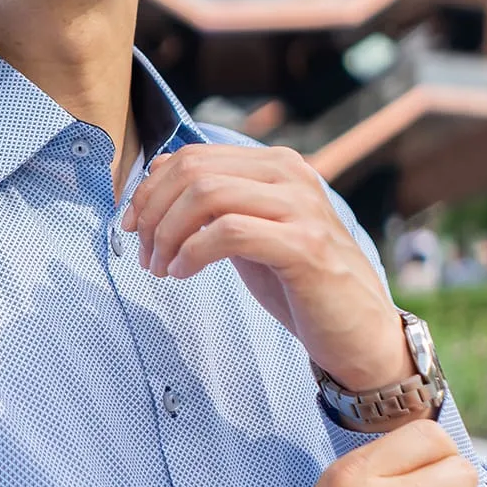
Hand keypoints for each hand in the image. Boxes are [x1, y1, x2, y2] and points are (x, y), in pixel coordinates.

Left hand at [121, 145, 412, 391]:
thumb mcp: (250, 233)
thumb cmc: (298, 284)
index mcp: (274, 165)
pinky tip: (182, 275)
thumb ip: (215, 206)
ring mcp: (299, 208)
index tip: (131, 227)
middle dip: (153, 214)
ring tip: (162, 269)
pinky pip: (228, 233)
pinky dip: (191, 253)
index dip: (149, 190)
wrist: (355, 329)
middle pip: (193, 172)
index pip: (192, 156)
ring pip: (206, 195)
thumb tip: (158, 179)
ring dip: (168, 235)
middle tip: (145, 256)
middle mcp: (290, 174)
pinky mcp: (302, 246)